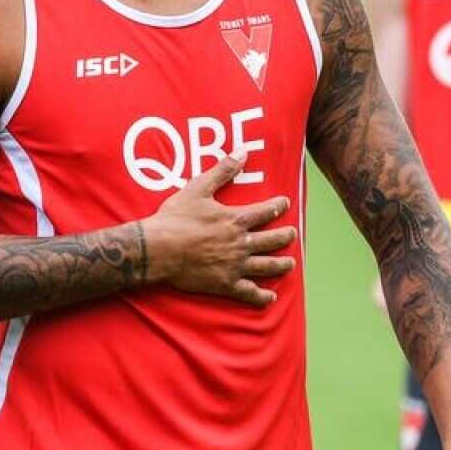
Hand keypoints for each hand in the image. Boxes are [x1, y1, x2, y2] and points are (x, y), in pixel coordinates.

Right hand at [142, 150, 296, 307]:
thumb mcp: (198, 188)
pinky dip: (261, 296)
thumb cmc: (175, 218)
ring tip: (290, 264)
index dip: (278, 206)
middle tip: (292, 234)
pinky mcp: (225, 284)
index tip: (285, 204)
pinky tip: (270, 297)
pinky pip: (249, 293)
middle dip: (285, 236)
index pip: (265, 211)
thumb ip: (223, 171)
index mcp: (236, 220)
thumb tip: (242, 152)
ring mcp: (235, 265)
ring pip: (267, 266)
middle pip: (272, 240)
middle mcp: (241, 243)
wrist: (157, 249)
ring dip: (281, 265)